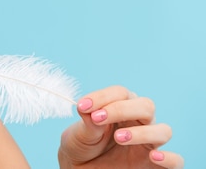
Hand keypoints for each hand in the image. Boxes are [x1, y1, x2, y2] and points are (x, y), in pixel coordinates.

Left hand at [58, 85, 183, 168]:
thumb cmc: (81, 147)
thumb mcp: (79, 134)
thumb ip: (87, 122)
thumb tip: (89, 108)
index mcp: (120, 108)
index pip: (120, 93)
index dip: (102, 97)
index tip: (83, 106)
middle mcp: (138, 122)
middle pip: (146, 106)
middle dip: (122, 109)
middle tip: (98, 119)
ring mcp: (148, 143)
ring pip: (163, 131)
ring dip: (142, 132)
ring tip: (119, 137)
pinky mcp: (154, 165)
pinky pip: (176, 161)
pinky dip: (169, 158)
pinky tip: (153, 156)